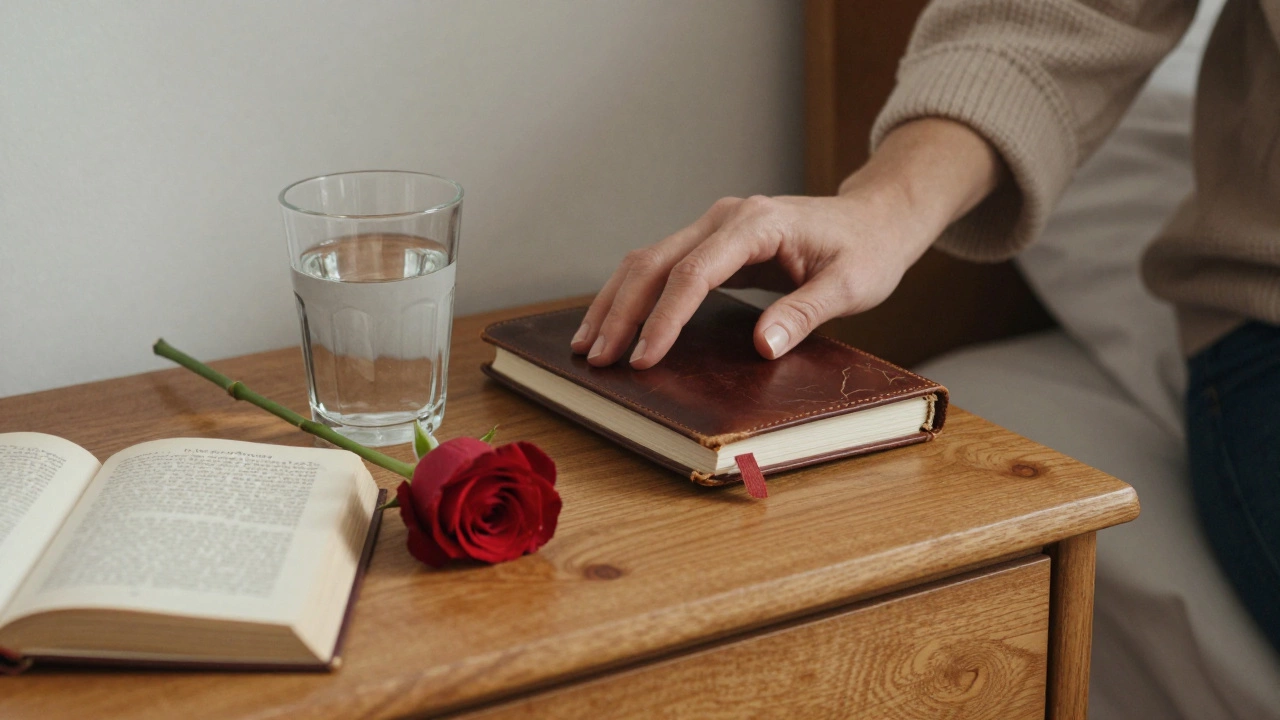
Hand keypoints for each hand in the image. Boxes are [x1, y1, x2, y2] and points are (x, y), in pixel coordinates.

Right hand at [570, 118, 1003, 368]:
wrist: (875, 219)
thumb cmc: (867, 251)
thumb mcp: (851, 286)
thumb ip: (805, 313)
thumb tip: (762, 346)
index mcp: (756, 224)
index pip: (694, 273)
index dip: (664, 319)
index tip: (643, 359)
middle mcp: (725, 218)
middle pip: (654, 262)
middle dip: (621, 312)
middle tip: (596, 359)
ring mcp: (714, 226)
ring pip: (647, 260)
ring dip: (616, 302)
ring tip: (588, 345)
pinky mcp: (712, 242)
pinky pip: (662, 266)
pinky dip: (634, 295)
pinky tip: (616, 323)